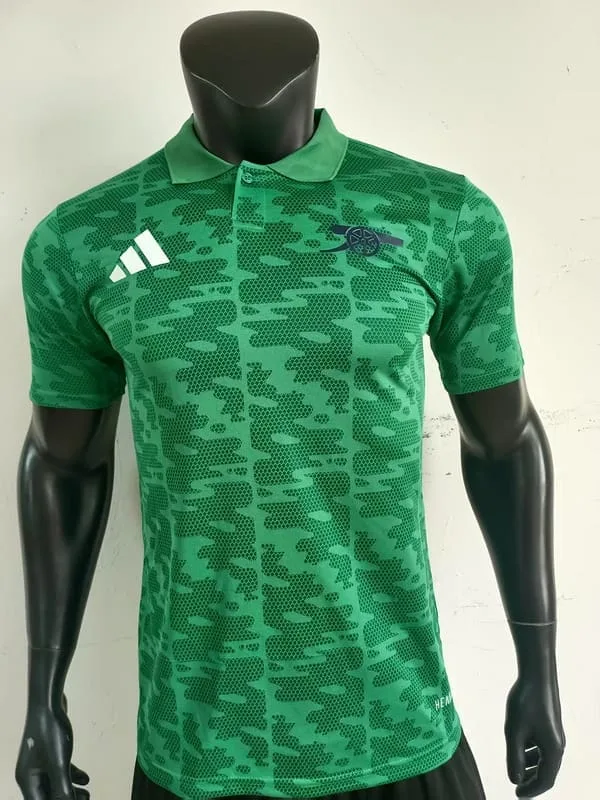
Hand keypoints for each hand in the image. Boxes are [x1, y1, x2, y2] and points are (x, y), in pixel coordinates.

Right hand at [15, 694, 89, 798]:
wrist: (49, 703)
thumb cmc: (49, 732)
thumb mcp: (58, 764)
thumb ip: (63, 788)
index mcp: (28, 780)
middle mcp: (31, 773)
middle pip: (48, 795)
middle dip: (66, 799)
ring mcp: (40, 762)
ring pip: (55, 783)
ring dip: (70, 790)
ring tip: (86, 794)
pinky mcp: (49, 751)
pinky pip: (59, 770)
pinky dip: (71, 776)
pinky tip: (85, 778)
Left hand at [505, 676, 564, 796]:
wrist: (537, 674)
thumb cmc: (525, 702)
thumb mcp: (514, 731)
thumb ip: (514, 757)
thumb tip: (514, 779)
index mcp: (553, 750)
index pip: (545, 780)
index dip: (531, 790)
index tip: (517, 795)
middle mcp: (557, 744)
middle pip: (547, 771)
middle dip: (531, 780)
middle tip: (516, 785)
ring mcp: (554, 733)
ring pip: (543, 757)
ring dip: (530, 764)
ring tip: (515, 766)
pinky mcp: (549, 723)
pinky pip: (542, 744)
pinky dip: (531, 750)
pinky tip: (519, 745)